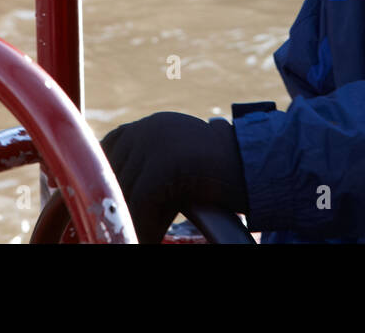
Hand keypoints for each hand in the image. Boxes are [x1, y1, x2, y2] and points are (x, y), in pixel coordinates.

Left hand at [100, 111, 248, 243]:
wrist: (258, 167)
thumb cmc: (220, 174)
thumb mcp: (178, 164)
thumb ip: (148, 171)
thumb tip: (116, 198)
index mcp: (149, 125)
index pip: (110, 149)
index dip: (106, 179)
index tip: (107, 205)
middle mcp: (147, 128)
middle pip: (114, 171)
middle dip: (118, 203)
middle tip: (123, 228)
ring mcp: (154, 142)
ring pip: (125, 190)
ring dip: (131, 220)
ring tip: (136, 237)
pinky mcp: (164, 162)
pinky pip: (143, 201)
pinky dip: (145, 224)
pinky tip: (151, 239)